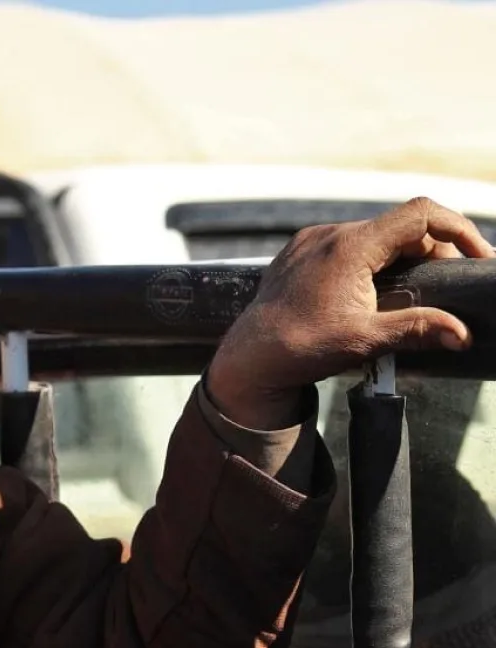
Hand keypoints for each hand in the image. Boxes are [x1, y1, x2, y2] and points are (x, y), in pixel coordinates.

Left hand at [208, 197, 495, 428]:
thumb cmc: (301, 347)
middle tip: (448, 284)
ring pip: (374, 234)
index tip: (477, 257)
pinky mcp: (299, 253)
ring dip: (403, 255)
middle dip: (434, 250)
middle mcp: (329, 234)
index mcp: (350, 246)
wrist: (248, 358)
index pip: (421, 215)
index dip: (459, 230)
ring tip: (417, 290)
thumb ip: (418, 329)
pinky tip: (378, 288)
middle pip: (401, 226)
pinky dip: (372, 259)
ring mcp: (311, 241)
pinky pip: (347, 244)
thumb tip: (463, 335)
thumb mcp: (366, 339)